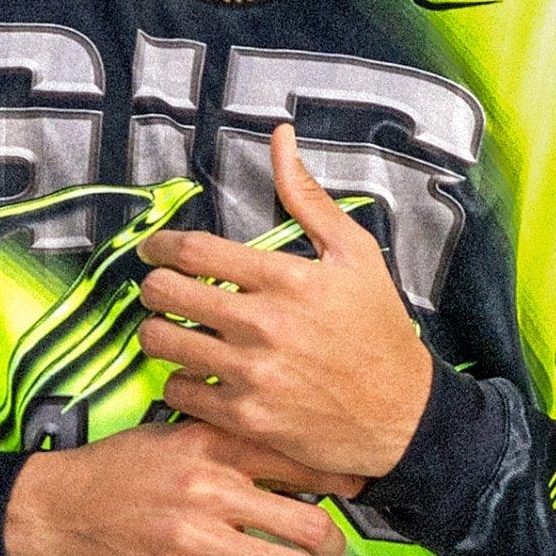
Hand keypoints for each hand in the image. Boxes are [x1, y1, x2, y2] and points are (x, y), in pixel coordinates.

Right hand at [4, 419, 351, 555]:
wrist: (46, 509)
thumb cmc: (111, 473)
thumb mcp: (169, 436)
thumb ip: (224, 441)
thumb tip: (285, 455)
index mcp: (212, 444)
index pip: (299, 457)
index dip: (340, 478)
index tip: (357, 490)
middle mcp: (211, 486)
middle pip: (310, 522)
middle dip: (335, 547)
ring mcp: (194, 536)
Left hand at [132, 124, 441, 483]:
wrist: (403, 413)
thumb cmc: (379, 329)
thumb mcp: (355, 254)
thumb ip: (308, 196)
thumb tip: (280, 138)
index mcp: (286, 278)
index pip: (192, 250)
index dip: (158, 245)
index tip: (153, 249)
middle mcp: (263, 324)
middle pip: (164, 293)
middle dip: (152, 286)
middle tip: (160, 290)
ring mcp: (251, 374)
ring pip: (160, 343)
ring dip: (157, 332)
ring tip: (172, 330)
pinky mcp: (245, 418)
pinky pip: (177, 391)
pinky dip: (178, 380)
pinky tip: (196, 373)